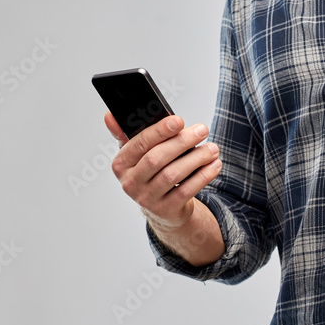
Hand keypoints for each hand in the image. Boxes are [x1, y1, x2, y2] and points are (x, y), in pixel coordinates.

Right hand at [105, 112, 221, 228]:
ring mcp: (147, 198)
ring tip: (212, 148)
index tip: (179, 120)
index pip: (139, 144)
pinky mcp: (165, 210)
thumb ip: (127, 133)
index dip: (159, 131)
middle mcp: (130, 183)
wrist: (163, 207)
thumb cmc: (151, 173)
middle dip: (182, 142)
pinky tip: (214, 165)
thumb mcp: (137, 154)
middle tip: (202, 130)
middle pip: (157, 159)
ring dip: (196, 159)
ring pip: (173, 175)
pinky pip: (186, 191)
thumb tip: (110, 115)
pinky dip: (203, 176)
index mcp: (121, 164)